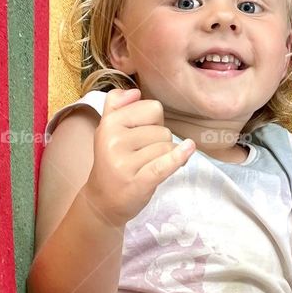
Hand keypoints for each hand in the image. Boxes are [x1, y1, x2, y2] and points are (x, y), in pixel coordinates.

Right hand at [83, 88, 195, 227]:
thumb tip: (135, 91)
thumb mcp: (107, 130)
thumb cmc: (112, 163)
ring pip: (167, 148)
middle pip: (162, 130)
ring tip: (146, 167)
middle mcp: (114, 140)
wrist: (102, 201)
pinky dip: (178, 158)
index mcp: (109, 123)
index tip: (141, 136)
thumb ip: (115, 105)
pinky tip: (188, 150)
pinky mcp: (138, 181)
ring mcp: (124, 162)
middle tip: (142, 157)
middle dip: (159, 143)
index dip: (154, 122)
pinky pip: (164, 164)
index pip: (152, 109)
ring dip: (164, 158)